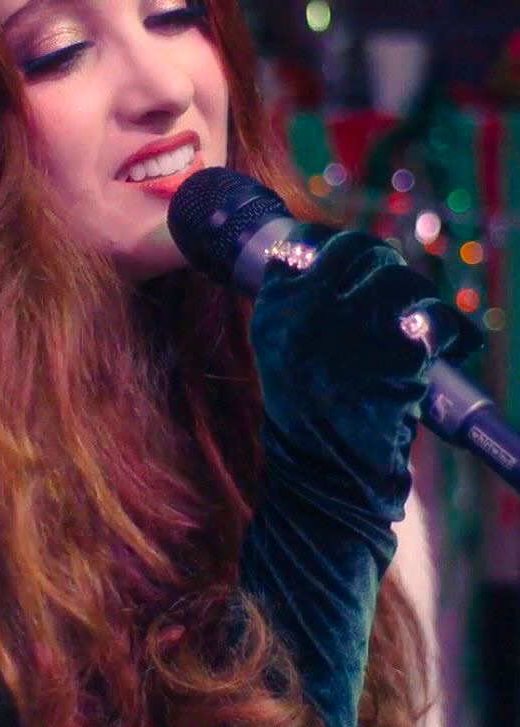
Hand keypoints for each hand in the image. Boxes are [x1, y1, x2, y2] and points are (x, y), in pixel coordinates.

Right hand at [250, 225, 481, 515]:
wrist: (321, 480)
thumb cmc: (309, 419)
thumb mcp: (282, 356)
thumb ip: (302, 308)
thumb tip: (344, 260)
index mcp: (271, 313)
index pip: (302, 247)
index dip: (334, 247)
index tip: (352, 259)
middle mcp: (306, 315)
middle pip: (354, 251)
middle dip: (381, 263)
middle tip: (395, 286)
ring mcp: (350, 333)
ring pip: (397, 277)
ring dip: (417, 291)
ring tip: (422, 317)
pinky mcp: (396, 357)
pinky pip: (435, 317)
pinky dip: (451, 327)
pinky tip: (454, 342)